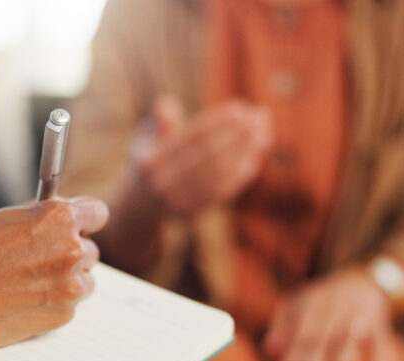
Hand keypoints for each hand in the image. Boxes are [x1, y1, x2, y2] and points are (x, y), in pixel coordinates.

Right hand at [0, 197, 107, 347]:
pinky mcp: (64, 314)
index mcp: (60, 218)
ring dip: (67, 281)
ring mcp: (71, 285)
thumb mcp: (9, 218)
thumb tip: (62, 218)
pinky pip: (70, 305)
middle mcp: (72, 250)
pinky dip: (54, 304)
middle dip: (71, 254)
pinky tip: (26, 300)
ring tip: (31, 283)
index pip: (97, 213)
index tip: (82, 226)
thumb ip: (43, 217)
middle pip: (90, 250)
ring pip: (85, 281)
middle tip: (43, 261)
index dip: (87, 221)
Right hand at [137, 96, 272, 215]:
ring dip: (245, 153)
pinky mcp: (194, 214)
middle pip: (209, 155)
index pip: (192, 137)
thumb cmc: (148, 162)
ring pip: (220, 174)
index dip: (218, 121)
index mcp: (151, 160)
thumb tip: (165, 104)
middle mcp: (163, 183)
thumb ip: (157, 123)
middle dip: (239, 134)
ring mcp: (179, 201)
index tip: (240, 107)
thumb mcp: (144, 140)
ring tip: (264, 134)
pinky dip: (241, 174)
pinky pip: (222, 192)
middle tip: (261, 117)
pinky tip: (254, 157)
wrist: (140, 207)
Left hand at [264, 269, 390, 360]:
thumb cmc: (322, 298)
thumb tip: (269, 351)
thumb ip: (281, 324)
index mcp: (311, 304)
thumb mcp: (297, 302)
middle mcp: (333, 309)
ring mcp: (357, 317)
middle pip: (319, 343)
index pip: (298, 337)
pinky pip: (378, 346)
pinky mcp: (379, 325)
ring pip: (345, 346)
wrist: (362, 278)